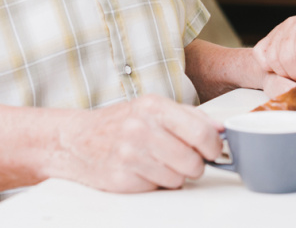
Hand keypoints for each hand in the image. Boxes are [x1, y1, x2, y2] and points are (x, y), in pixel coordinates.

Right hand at [57, 94, 223, 191]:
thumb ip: (189, 116)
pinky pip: (157, 188)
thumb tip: (220, 129)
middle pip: (193, 161)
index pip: (201, 131)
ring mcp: (130, 155)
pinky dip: (155, 183)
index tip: (212, 150)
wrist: (75, 140)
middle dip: (193, 164)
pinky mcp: (122, 179)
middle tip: (182, 158)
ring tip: (157, 161)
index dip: (213, 146)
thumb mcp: (152, 108)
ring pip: (178, 179)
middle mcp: (141, 129)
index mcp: (154, 107)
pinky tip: (142, 170)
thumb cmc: (118, 123)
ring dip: (174, 175)